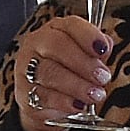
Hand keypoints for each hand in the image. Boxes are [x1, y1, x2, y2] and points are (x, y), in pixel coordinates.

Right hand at [13, 11, 122, 130]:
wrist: (48, 104)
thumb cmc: (70, 74)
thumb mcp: (87, 60)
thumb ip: (97, 52)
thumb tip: (105, 46)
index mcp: (55, 30)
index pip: (71, 25)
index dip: (88, 36)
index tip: (103, 50)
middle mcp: (37, 44)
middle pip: (57, 45)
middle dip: (83, 63)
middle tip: (102, 77)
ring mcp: (26, 68)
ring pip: (49, 72)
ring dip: (76, 85)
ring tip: (95, 95)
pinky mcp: (24, 93)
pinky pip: (43, 96)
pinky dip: (63, 101)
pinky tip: (78, 105)